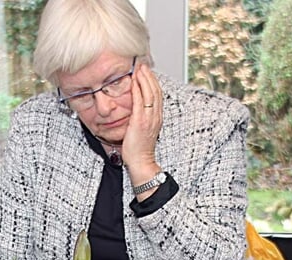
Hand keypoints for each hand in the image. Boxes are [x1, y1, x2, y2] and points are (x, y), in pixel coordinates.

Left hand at [123, 63, 162, 183]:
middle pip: (155, 91)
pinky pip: (140, 102)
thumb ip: (141, 118)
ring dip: (144, 79)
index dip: (153, 81)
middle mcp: (155, 116)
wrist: (141, 162)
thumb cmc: (139, 149)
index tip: (147, 72)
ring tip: (139, 68)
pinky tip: (134, 81)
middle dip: (149, 76)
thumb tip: (136, 110)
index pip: (157, 95)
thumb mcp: (142, 130)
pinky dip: (138, 89)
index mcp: (157, 117)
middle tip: (143, 65)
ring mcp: (149, 118)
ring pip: (150, 93)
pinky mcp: (140, 122)